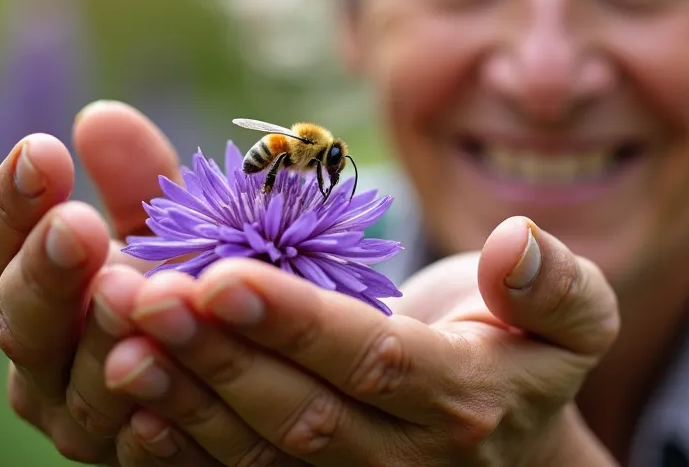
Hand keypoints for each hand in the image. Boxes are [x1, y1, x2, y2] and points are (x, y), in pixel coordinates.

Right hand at [0, 100, 187, 463]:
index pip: (2, 244)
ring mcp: (82, 422)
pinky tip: (162, 406)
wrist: (256, 372)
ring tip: (130, 294)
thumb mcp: (176, 228)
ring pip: (79, 388)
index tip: (42, 150)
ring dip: (102, 344)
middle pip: (22, 320)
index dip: (15, 201)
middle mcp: (43, 360)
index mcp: (38, 287)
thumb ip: (142, 181)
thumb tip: (100, 116)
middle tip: (78, 226)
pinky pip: (139, 455)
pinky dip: (148, 432)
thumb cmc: (196, 282)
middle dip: (49, 271)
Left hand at [103, 216, 621, 465]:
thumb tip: (515, 243)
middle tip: (137, 293)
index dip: (296, 322)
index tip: (223, 273)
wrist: (505, 438)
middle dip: (215, 353)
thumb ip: (554, 284)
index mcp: (463, 402)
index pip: (371, 361)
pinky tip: (125, 396)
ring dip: (180, 393)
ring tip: (115, 335)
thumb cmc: (526, 351)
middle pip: (299, 410)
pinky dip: (179, 442)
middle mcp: (402, 458)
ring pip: (257, 447)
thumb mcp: (574, 316)